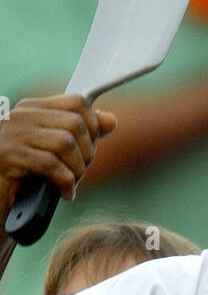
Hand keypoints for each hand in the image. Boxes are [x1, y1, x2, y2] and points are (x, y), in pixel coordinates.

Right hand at [0, 95, 116, 209]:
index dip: (93, 127)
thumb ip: (82, 134)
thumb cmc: (26, 179)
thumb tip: (111, 120)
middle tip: (79, 173)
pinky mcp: (9, 157)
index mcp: (32, 109)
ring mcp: (13, 135)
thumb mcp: (57, 153)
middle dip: (87, 153)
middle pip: (75, 123)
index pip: (77, 102)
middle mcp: (21, 116)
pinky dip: (65, 182)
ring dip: (77, 169)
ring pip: (65, 142)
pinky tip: (64, 192)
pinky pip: (51, 165)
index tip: (89, 150)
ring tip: (70, 184)